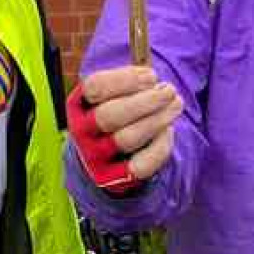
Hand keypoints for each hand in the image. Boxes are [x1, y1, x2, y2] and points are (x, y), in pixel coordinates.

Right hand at [77, 66, 181, 183]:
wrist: (103, 155)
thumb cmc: (115, 114)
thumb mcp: (113, 95)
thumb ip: (130, 83)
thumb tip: (153, 78)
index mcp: (78, 104)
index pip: (95, 87)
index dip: (126, 79)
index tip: (151, 75)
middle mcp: (81, 131)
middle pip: (110, 115)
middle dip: (145, 101)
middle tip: (169, 90)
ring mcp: (95, 157)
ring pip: (127, 138)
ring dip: (157, 119)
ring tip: (176, 104)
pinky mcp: (114, 178)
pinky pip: (141, 165)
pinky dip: (159, 146)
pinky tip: (168, 130)